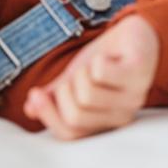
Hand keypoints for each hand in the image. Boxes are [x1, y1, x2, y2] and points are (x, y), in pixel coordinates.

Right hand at [22, 14, 158, 139]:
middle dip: (64, 90)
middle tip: (74, 74)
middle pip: (75, 115)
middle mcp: (121, 116)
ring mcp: (133, 96)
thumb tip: (30, 109)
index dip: (48, 115)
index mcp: (104, 123)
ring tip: (93, 65)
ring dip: (82, 72)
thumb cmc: (105, 60)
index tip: (35, 94)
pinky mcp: (138, 74)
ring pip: (87, 94)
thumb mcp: (73, 78)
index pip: (69, 134)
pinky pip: (102, 72)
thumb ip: (53, 95)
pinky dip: (96, 60)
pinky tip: (107, 56)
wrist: (136, 34)